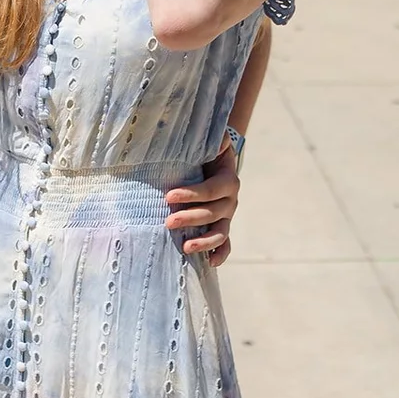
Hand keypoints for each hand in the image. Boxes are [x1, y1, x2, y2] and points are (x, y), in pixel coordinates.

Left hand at [163, 143, 239, 264]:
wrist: (215, 159)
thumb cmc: (206, 150)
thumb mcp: (209, 141)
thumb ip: (207, 139)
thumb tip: (201, 134)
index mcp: (228, 179)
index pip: (211, 189)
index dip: (192, 193)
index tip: (169, 195)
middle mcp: (230, 200)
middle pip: (213, 212)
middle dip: (191, 218)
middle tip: (168, 221)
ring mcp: (227, 216)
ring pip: (220, 232)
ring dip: (204, 241)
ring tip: (186, 246)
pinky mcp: (222, 226)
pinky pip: (225, 244)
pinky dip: (219, 254)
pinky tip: (210, 263)